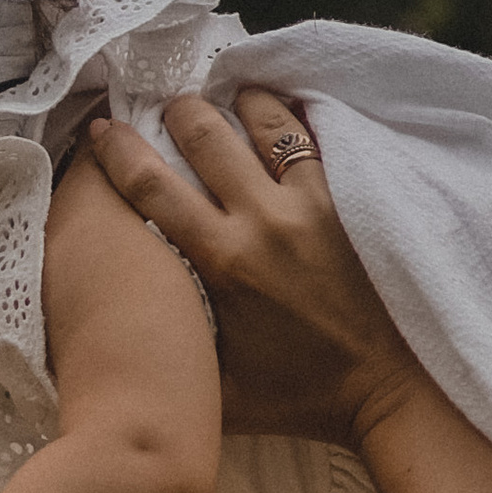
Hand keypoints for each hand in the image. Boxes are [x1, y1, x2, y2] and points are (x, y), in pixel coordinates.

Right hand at [87, 86, 413, 449]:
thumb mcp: (217, 390)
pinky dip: (296, 116)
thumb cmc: (301, 397)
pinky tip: (284, 109)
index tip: (102, 127)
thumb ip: (167, 352)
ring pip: (267, 122)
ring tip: (230, 95)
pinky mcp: (352, 200)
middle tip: (170, 105)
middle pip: (205, 134)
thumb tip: (120, 328)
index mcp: (223, 263)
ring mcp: (314, 204)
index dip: (118, 150)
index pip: (152, 186)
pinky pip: (319, 137)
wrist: (389, 392)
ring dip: (239, 102)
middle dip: (178, 110)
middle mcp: (264, 221)